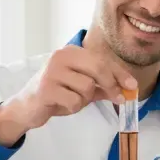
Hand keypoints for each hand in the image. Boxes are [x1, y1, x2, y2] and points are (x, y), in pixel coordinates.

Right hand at [0, 45, 136, 145]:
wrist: (27, 107)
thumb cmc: (56, 95)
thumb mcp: (82, 89)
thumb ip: (102, 87)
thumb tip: (127, 90)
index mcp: (71, 52)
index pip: (102, 60)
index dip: (120, 73)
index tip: (133, 86)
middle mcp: (61, 56)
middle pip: (98, 68)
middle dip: (111, 85)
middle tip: (119, 99)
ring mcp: (52, 71)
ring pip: (87, 87)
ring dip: (84, 99)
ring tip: (71, 99)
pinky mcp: (46, 88)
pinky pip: (74, 101)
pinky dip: (73, 107)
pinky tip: (61, 105)